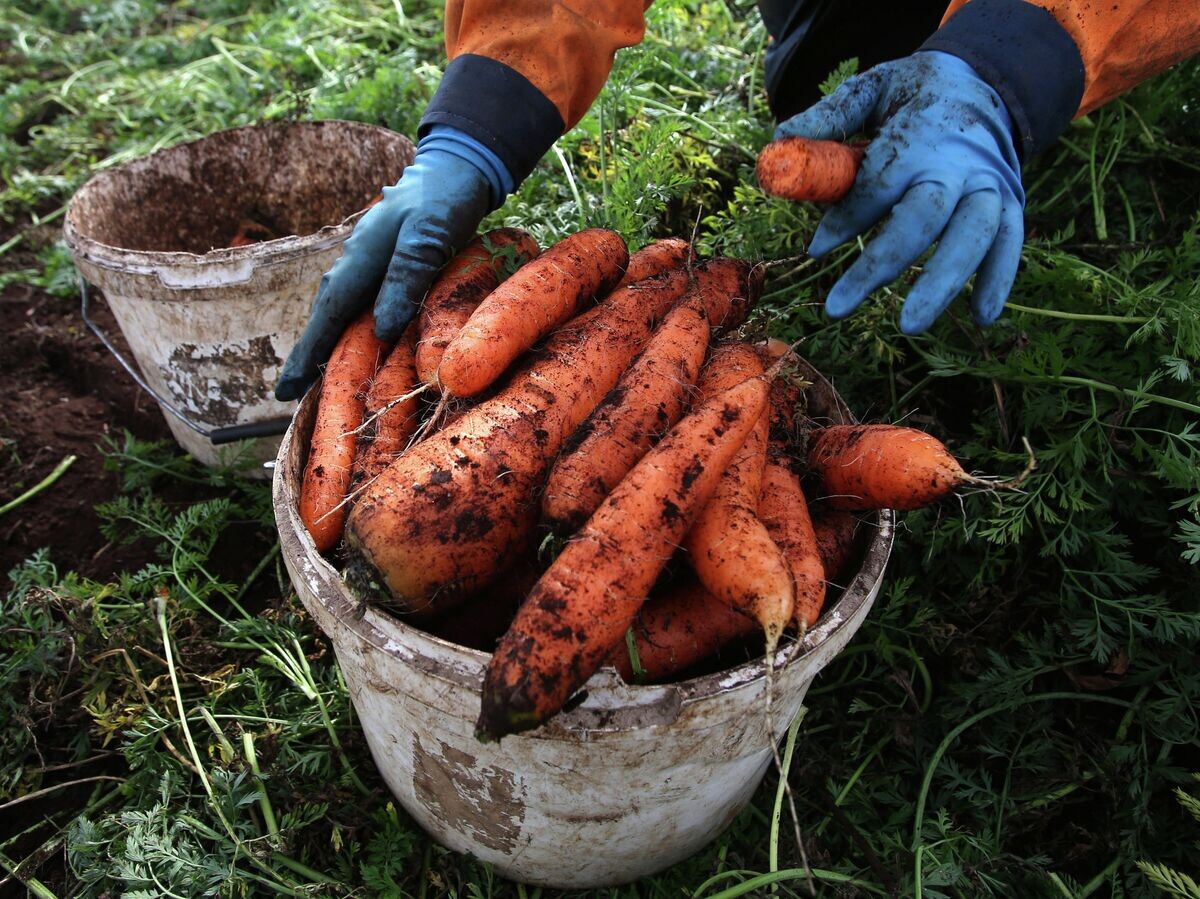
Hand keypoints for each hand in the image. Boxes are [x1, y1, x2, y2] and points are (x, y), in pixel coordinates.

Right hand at [275, 130, 500, 400]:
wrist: (455, 166)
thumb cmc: (444, 199)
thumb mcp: (429, 236)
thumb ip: (405, 278)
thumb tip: (382, 329)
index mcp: (361, 257)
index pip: (329, 314)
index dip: (309, 352)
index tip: (287, 388)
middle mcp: (356, 261)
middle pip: (326, 315)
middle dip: (308, 353)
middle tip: (289, 393)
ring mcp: (368, 260)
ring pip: (341, 309)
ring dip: (326, 341)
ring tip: (313, 376)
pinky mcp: (384, 261)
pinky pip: (360, 301)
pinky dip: (350, 325)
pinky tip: (353, 341)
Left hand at [776, 50, 1024, 333]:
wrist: (984, 77)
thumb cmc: (912, 93)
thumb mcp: (872, 87)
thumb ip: (831, 115)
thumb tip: (781, 138)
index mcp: (920, 134)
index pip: (878, 184)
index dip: (846, 218)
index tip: (815, 248)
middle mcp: (959, 161)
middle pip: (922, 218)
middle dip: (880, 264)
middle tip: (838, 307)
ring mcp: (990, 182)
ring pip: (974, 235)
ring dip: (943, 282)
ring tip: (910, 325)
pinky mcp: (1012, 199)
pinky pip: (1011, 242)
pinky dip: (1000, 279)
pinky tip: (981, 317)